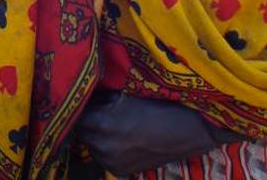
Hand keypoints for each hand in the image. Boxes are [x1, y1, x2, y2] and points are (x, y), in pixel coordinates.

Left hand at [77, 92, 243, 175]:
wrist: (188, 130)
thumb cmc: (158, 105)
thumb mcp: (126, 94)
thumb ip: (103, 98)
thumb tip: (88, 95)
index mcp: (103, 124)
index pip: (78, 115)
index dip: (81, 105)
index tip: (83, 97)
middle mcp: (104, 146)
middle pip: (82, 131)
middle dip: (86, 120)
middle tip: (95, 107)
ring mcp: (112, 162)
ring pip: (91, 146)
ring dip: (94, 134)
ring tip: (108, 121)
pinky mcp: (121, 172)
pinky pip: (103, 157)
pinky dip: (105, 147)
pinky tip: (117, 136)